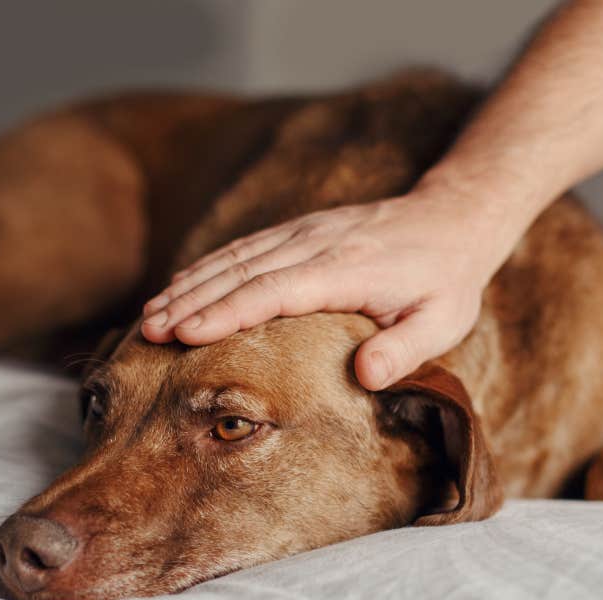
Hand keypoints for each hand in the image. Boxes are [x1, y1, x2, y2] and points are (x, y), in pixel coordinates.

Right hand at [141, 185, 508, 389]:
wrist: (452, 219)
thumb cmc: (446, 280)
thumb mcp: (442, 322)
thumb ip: (404, 350)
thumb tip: (365, 377)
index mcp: (345, 270)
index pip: (273, 291)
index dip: (226, 313)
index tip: (184, 335)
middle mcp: (316, 244)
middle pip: (240, 272)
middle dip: (190, 301)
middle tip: (149, 331)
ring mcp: (305, 232)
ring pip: (235, 257)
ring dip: (190, 284)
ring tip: (151, 315)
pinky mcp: (301, 230)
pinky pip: (246, 248)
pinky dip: (209, 267)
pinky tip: (184, 285)